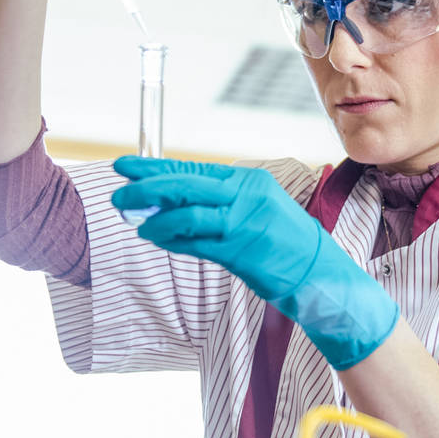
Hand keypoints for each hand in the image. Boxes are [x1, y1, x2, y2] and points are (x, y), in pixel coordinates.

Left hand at [110, 157, 399, 369]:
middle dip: (146, 189)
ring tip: (138, 224)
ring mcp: (245, 223)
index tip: (124, 165)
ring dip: (156, 220)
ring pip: (188, 213)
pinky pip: (197, 243)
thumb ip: (217, 203)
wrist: (320, 271)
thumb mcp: (256, 210)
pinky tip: (158, 238)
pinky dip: (173, 240)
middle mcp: (247, 197)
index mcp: (249, 182)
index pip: (193, 170)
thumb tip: (165, 200)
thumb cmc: (283, 242)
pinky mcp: (242, 252)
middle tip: (118, 195)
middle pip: (186, 185)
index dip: (155, 167)